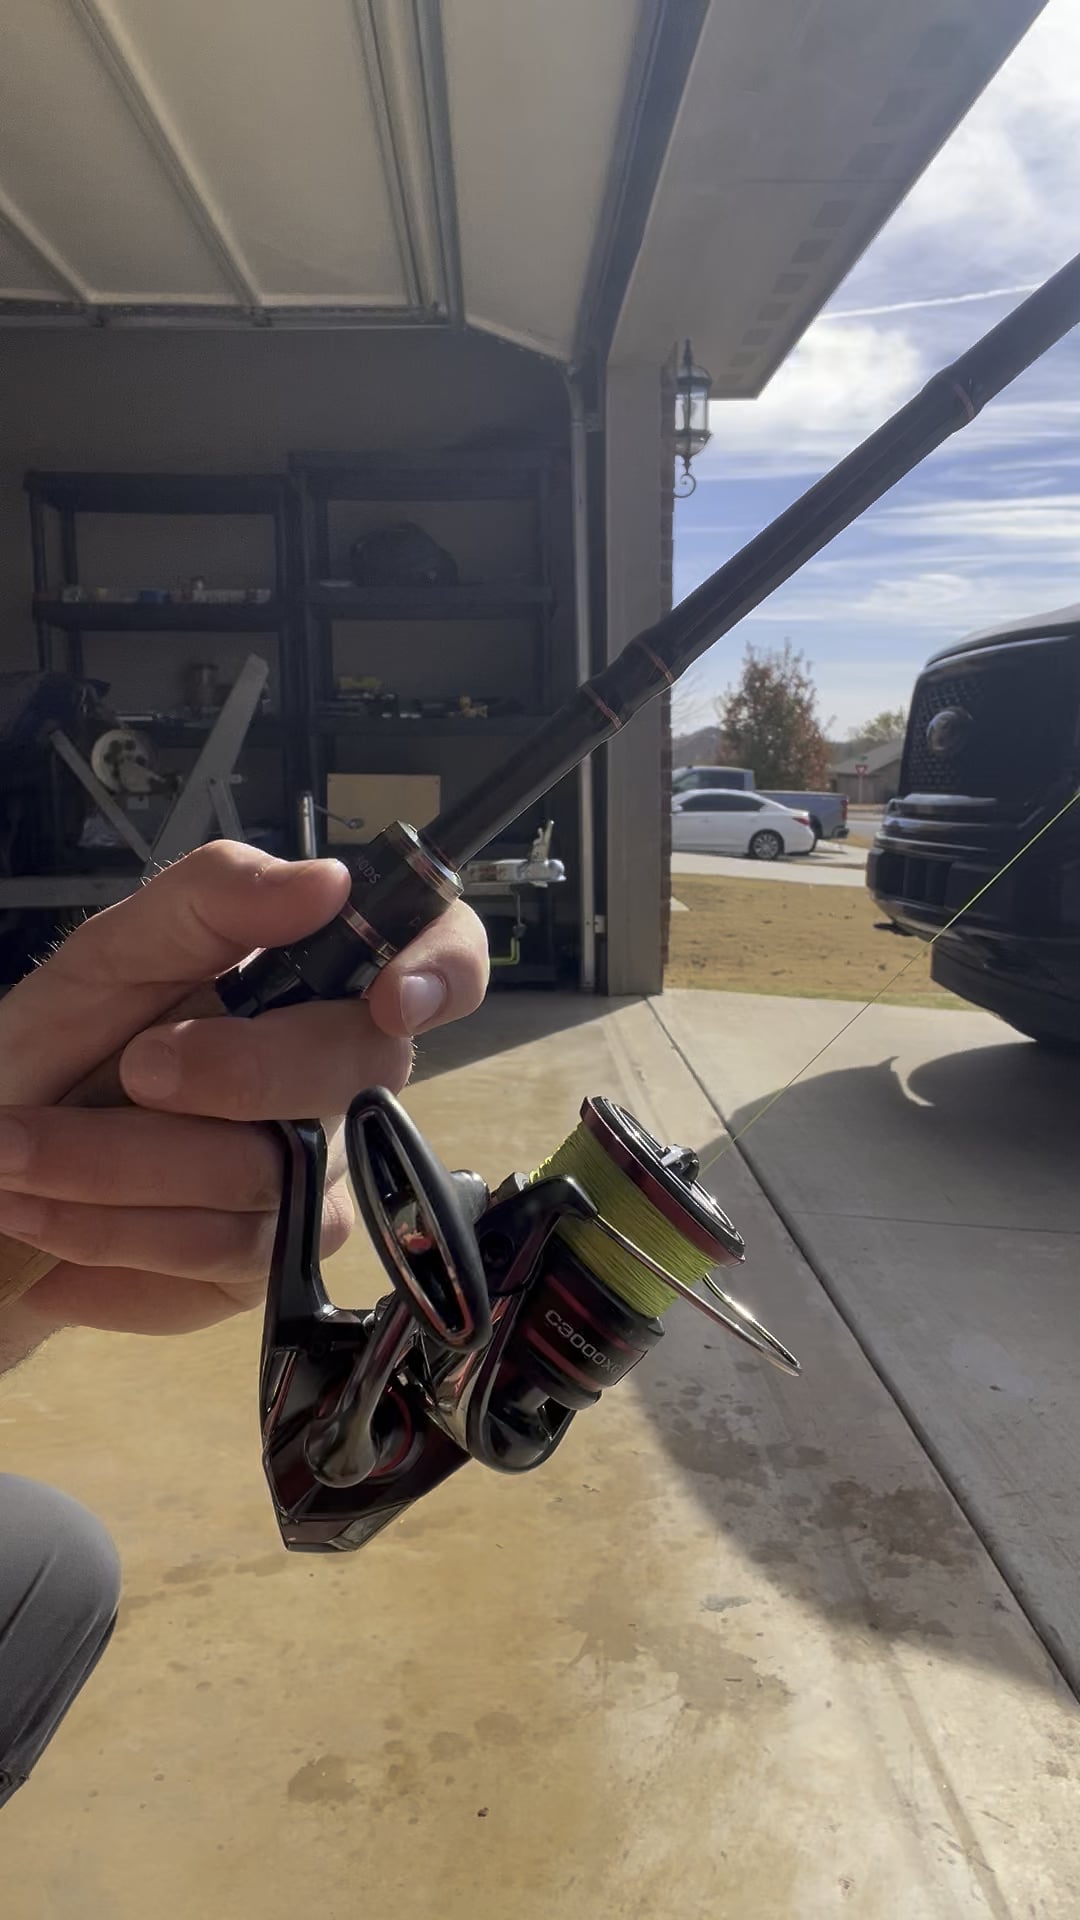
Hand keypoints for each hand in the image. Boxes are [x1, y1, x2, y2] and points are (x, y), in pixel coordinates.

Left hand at [0, 844, 487, 1337]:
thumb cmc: (64, 1045)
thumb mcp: (113, 953)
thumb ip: (212, 900)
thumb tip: (329, 879)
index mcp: (318, 985)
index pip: (442, 960)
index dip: (444, 971)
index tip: (389, 995)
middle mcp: (340, 1084)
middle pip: (357, 1074)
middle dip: (238, 1072)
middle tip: (133, 1065)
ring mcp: (319, 1182)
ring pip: (271, 1176)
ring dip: (122, 1163)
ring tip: (18, 1152)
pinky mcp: (271, 1266)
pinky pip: (218, 1252)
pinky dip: (110, 1229)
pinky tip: (43, 1213)